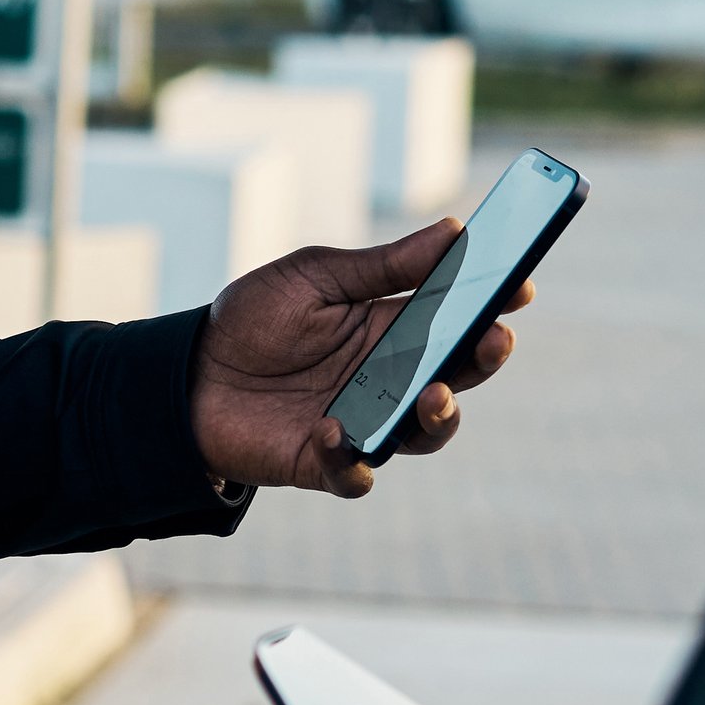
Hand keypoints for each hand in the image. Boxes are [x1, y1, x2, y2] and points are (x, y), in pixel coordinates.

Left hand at [189, 221, 527, 498]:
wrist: (185, 377)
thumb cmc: (253, 320)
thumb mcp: (316, 277)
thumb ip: (383, 266)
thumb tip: (454, 231)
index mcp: (393, 327)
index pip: (460, 317)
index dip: (494, 303)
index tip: (519, 285)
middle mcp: (390, 377)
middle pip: (457, 374)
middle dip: (484, 358)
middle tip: (495, 338)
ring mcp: (365, 421)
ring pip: (426, 432)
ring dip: (439, 417)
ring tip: (433, 395)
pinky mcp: (328, 462)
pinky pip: (356, 473)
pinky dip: (351, 459)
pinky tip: (330, 429)